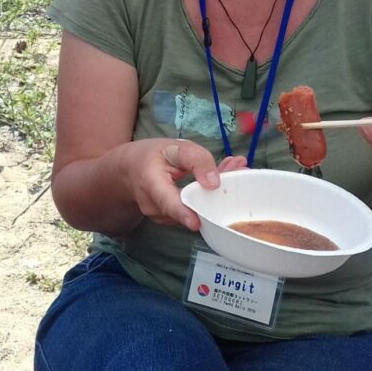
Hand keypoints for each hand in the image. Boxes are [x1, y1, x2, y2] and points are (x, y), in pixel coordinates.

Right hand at [123, 139, 246, 231]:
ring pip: (195, 209)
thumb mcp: (174, 147)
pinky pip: (194, 210)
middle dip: (217, 192)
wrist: (131, 170)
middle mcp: (155, 207)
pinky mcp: (173, 220)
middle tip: (240, 168)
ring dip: (216, 192)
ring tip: (235, 166)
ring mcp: (163, 217)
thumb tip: (215, 183)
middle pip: (190, 207)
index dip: (182, 213)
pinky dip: (208, 196)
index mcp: (151, 184)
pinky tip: (221, 178)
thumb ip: (195, 160)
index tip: (196, 222)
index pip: (167, 202)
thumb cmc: (153, 156)